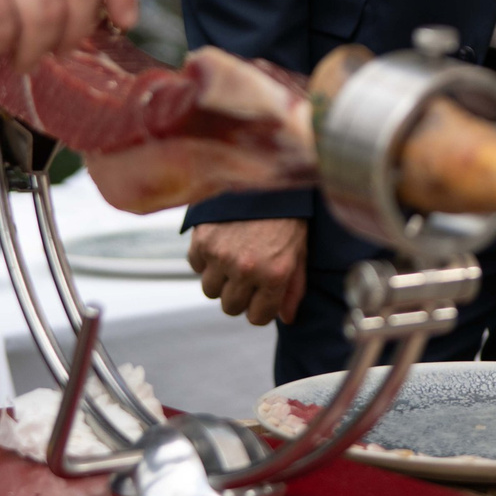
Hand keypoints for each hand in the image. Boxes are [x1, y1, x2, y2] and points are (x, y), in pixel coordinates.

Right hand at [188, 219, 307, 325]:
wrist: (267, 176)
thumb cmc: (287, 216)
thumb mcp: (299, 252)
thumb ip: (293, 289)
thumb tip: (286, 318)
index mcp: (274, 275)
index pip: (256, 318)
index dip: (259, 309)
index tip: (260, 297)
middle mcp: (247, 268)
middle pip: (230, 307)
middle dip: (240, 295)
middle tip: (247, 275)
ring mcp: (222, 255)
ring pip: (210, 290)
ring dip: (220, 279)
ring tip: (233, 257)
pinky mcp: (203, 239)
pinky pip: (196, 265)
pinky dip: (205, 258)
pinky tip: (221, 242)